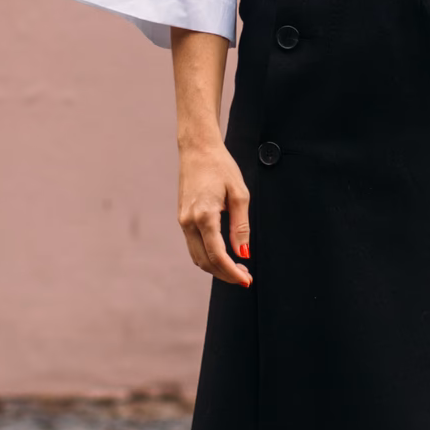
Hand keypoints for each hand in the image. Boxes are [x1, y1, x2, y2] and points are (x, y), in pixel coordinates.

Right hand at [177, 140, 252, 285]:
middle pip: (205, 262)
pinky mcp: (182, 218)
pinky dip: (207, 256)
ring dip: (215, 267)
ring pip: (197, 256)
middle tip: (245, 276)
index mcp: (204, 215)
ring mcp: (183, 221)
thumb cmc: (221, 167)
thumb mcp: (239, 194)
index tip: (246, 281)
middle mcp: (189, 221)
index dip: (232, 272)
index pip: (217, 255)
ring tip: (237, 268)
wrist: (197, 149)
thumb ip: (241, 226)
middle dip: (225, 274)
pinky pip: (194, 245)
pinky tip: (223, 255)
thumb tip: (243, 252)